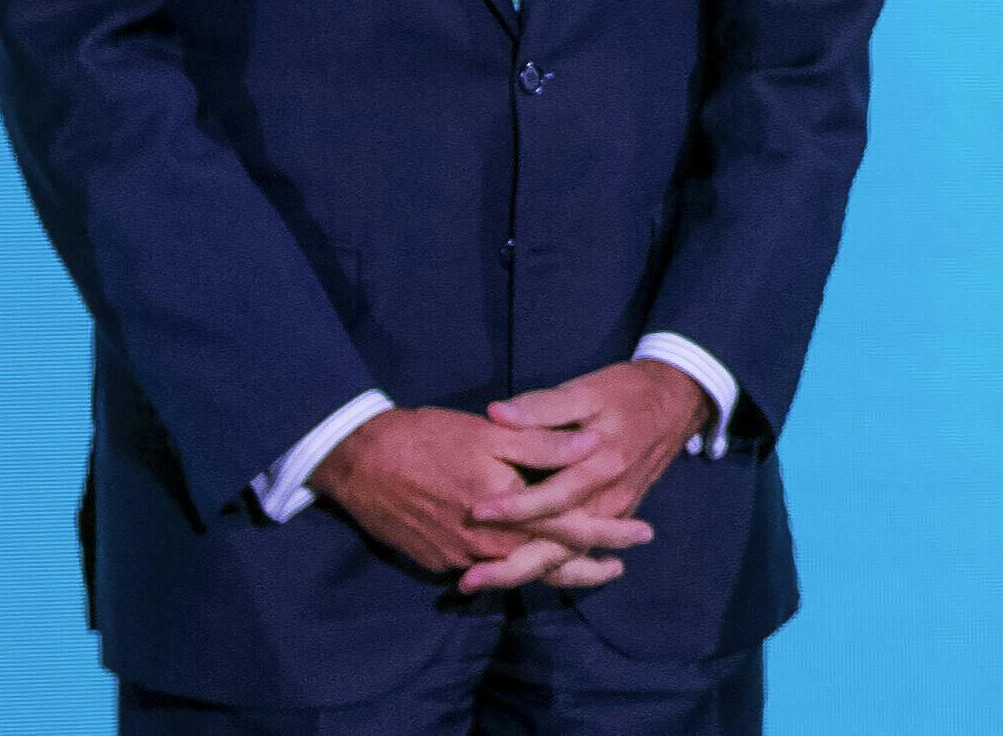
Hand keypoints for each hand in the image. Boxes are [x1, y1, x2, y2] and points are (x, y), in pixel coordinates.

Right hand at [309, 404, 655, 591]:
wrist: (360, 462)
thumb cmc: (427, 438)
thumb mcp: (491, 432)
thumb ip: (544, 443)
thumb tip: (593, 444)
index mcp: (508, 512)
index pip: (571, 528)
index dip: (609, 531)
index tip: (642, 534)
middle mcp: (488, 547)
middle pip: (549, 563)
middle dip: (587, 566)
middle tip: (620, 567)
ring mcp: (461, 560)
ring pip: (518, 571)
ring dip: (552, 570)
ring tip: (583, 569)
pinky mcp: (439, 562)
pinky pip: (486, 570)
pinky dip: (512, 567)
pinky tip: (523, 557)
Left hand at [462, 360, 713, 593]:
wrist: (675, 404)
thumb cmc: (627, 393)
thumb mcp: (587, 390)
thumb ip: (543, 406)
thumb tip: (496, 414)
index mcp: (601, 465)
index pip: (553, 496)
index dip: (515, 506)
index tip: (476, 512)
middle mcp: (608, 501)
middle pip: (558, 546)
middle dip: (512, 565)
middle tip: (467, 580)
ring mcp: (612, 516)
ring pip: (566, 558)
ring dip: (523, 573)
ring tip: (478, 584)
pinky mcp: (612, 520)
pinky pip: (578, 554)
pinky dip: (547, 570)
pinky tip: (513, 577)